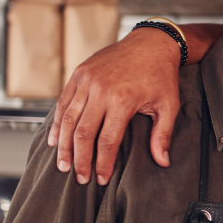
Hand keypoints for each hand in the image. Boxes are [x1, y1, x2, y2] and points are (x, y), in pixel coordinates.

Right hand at [49, 28, 181, 184]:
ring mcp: (86, 80)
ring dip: (63, 145)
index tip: (100, 179)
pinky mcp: (79, 73)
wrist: (151, 42)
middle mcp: (100, 90)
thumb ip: (162, 135)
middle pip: (82, 133)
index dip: (101, 163)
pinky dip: (57, 123)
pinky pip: (63, 102)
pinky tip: (54, 140)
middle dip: (79, 159)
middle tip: (79, 178)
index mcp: (123, 100)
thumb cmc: (161, 76)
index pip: (106, 141)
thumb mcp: (168, 106)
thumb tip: (162, 162)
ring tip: (62, 165)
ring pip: (67, 119)